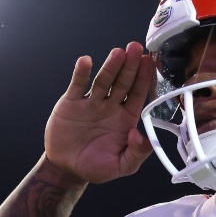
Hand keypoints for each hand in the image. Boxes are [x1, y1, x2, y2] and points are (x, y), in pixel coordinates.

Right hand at [44, 42, 156, 183]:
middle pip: (123, 83)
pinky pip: (77, 86)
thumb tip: (142, 137)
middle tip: (135, 49)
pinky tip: (85, 62)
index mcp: (126, 119)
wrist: (66, 168)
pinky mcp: (72, 102)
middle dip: (130, 66)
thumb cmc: (95, 166)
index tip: (149, 63)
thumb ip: (136, 154)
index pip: (138, 95)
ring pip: (103, 81)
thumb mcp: (121, 166)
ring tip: (117, 53)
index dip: (144, 79)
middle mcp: (111, 106)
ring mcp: (92, 102)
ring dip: (110, 67)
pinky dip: (81, 73)